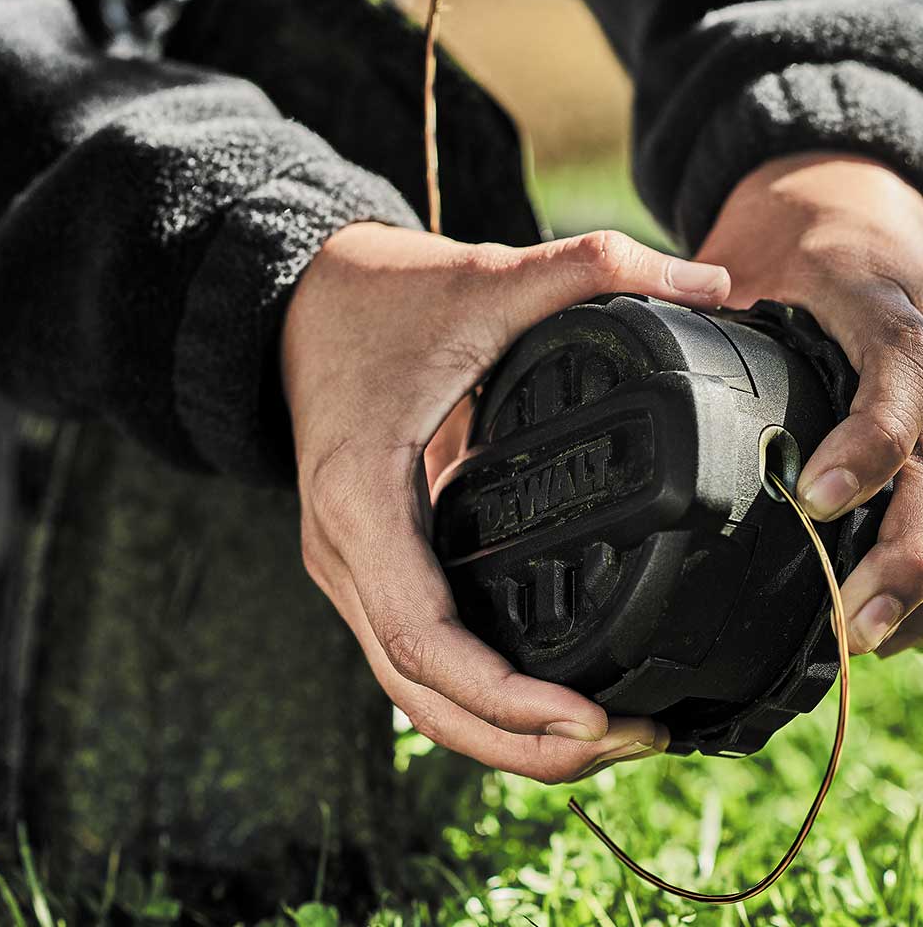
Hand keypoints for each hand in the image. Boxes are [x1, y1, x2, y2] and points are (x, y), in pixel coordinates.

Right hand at [282, 222, 729, 780]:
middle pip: (422, 696)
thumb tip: (710, 278)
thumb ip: (588, 266)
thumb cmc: (379, 300)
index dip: (508, 697)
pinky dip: (476, 696)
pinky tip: (544, 700)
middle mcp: (344, 554)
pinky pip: (416, 657)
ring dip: (499, 735)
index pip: (423, 640)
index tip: (596, 717)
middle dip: (521, 743)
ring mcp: (350, 567)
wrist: (302, 299)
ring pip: (414, 693)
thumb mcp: (480, 278)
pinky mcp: (369, 565)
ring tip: (602, 742)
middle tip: (628, 744)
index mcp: (361, 501)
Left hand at [695, 152, 922, 656]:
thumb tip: (618, 380)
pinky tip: (897, 619)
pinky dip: (921, 563)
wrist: (838, 215)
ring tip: (872, 636)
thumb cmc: (789, 246)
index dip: (867, 445)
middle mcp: (919, 362)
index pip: (897, 380)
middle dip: (912, 549)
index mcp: (876, 317)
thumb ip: (697, 318)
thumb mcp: (746, 263)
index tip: (814, 498)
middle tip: (855, 616)